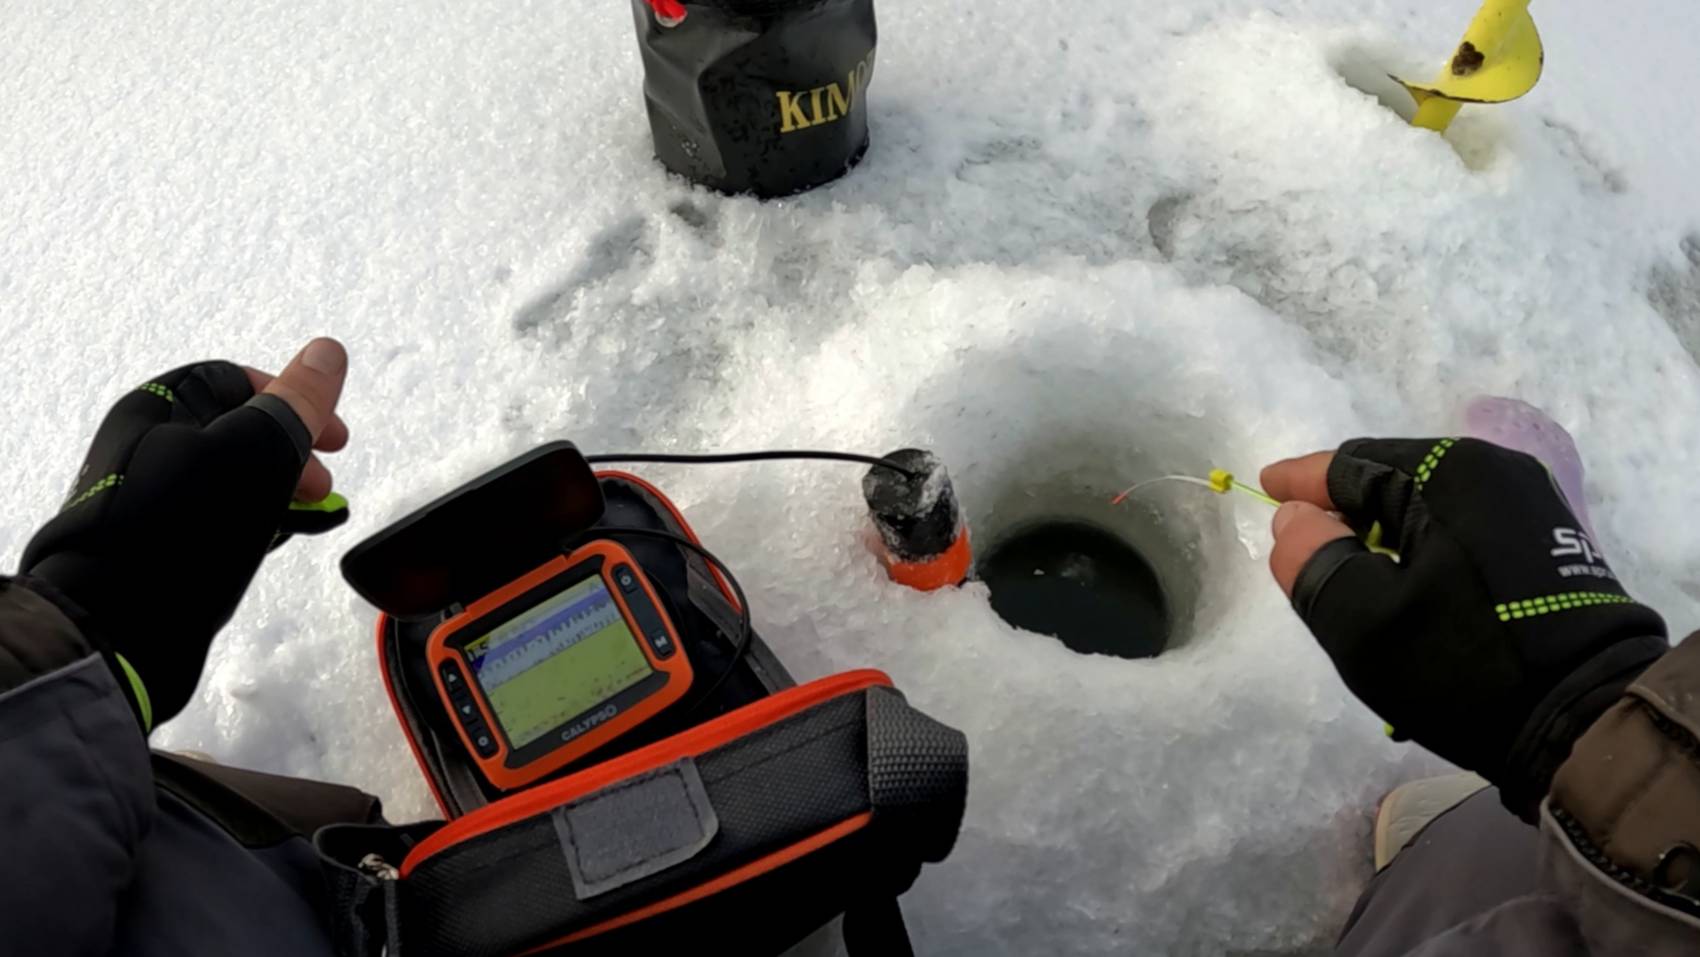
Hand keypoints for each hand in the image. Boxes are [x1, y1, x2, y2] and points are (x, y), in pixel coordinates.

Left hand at [21, 338, 351, 727]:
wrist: (121, 623)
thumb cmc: (186, 525)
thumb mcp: (255, 451)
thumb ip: (296, 402)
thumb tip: (328, 350)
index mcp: (159, 407)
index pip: (237, 379)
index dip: (293, 399)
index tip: (336, 437)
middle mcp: (150, 444)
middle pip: (239, 428)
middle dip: (293, 451)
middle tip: (324, 487)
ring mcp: (155, 495)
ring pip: (234, 475)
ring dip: (280, 489)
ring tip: (307, 517)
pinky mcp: (162, 540)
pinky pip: (219, 513)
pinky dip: (256, 519)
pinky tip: (275, 538)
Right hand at [1261, 438, 1668, 819]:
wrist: (1585, 720)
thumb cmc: (1462, 662)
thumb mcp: (1363, 619)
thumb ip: (1312, 558)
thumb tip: (1296, 519)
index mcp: (1452, 473)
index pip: (1352, 464)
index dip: (1300, 482)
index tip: (1263, 489)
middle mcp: (1497, 474)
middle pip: (1392, 484)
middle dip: (1344, 516)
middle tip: (1306, 555)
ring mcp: (1531, 510)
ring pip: (1428, 513)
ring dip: (1385, 542)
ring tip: (1356, 584)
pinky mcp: (1548, 548)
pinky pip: (1463, 536)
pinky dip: (1424, 556)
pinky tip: (1411, 595)